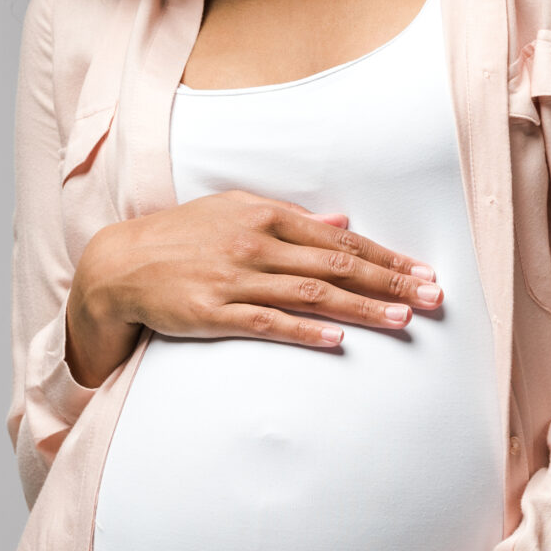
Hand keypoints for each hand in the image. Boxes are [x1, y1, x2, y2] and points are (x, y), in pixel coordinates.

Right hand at [66, 193, 444, 385]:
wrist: (119, 265)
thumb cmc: (184, 237)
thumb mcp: (235, 211)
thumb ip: (290, 219)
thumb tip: (341, 222)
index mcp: (266, 215)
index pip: (340, 239)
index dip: (386, 257)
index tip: (423, 271)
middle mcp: (256, 243)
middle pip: (336, 265)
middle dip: (389, 281)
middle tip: (432, 297)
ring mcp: (235, 277)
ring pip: (311, 294)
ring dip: (362, 307)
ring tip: (403, 320)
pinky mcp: (214, 312)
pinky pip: (267, 322)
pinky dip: (305, 330)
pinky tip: (338, 339)